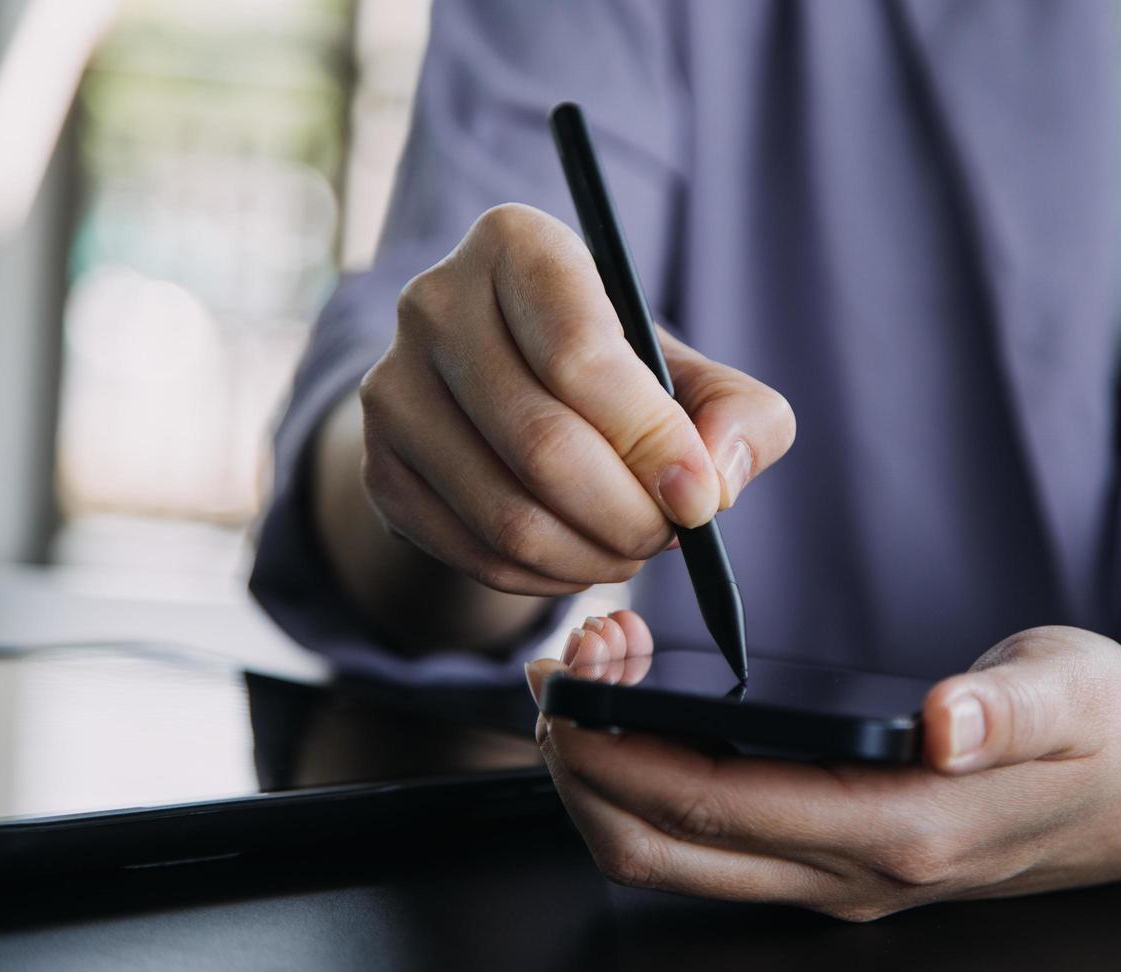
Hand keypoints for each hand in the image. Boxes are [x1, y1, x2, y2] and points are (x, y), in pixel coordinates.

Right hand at [358, 203, 794, 596]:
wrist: (507, 399)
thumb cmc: (618, 379)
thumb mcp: (694, 375)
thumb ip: (741, 415)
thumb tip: (716, 479)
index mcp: (516, 245)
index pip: (579, 354)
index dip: (649, 439)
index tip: (699, 496)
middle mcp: (433, 302)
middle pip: (542, 443)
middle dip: (629, 513)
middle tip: (672, 532)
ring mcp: (392, 390)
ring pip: (506, 513)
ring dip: (592, 555)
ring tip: (634, 546)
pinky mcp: (380, 471)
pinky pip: (474, 553)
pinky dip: (546, 577)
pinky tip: (581, 557)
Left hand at [526, 615, 1120, 920]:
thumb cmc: (1105, 731)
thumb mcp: (1076, 692)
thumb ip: (1010, 707)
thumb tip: (946, 722)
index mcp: (899, 827)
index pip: (712, 806)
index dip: (617, 750)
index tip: (566, 685)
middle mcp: (852, 872)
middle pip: (662, 850)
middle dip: (580, 771)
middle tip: (553, 679)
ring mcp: (837, 878)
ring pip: (672, 860)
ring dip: (604, 786)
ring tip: (584, 693)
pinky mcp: (834, 861)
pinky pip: (708, 848)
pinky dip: (649, 794)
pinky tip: (643, 726)